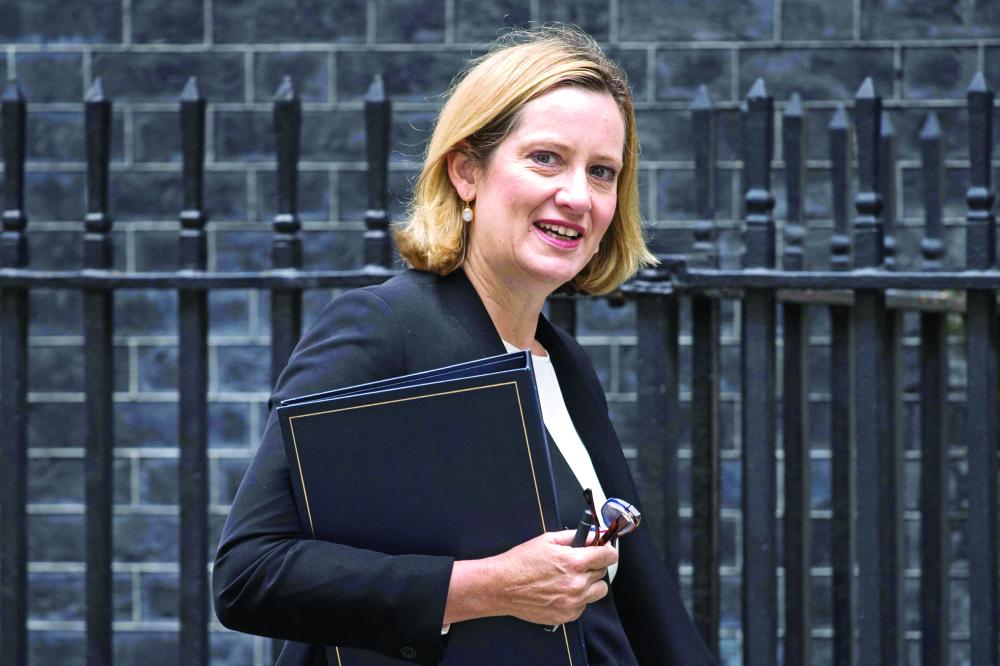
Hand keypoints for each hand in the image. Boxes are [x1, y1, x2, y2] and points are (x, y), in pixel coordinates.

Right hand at [444, 530, 616, 625]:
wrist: (503, 586)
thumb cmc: (521, 563)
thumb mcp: (548, 540)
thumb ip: (574, 536)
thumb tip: (591, 535)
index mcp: (574, 562)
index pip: (608, 556)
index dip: (607, 551)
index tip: (605, 551)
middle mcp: (577, 583)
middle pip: (603, 573)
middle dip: (594, 565)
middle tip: (579, 562)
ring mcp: (573, 602)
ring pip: (598, 591)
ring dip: (590, 583)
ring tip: (572, 578)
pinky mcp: (567, 615)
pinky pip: (584, 605)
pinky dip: (578, 598)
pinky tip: (562, 591)